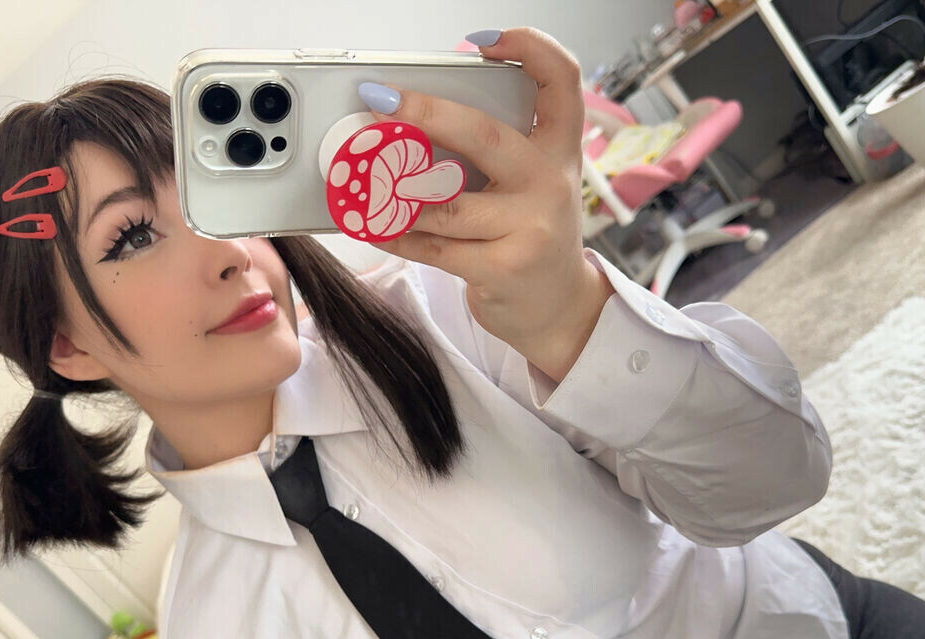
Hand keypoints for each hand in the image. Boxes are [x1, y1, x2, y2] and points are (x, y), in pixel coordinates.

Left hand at [359, 27, 610, 372]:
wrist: (558, 309)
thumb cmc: (530, 235)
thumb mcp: (530, 184)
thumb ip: (493, 150)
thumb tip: (413, 120)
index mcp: (559, 150)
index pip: (561, 81)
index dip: (531, 49)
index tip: (485, 43)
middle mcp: (550, 183)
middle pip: (486, 135)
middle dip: (426, 114)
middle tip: (382, 100)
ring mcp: (528, 228)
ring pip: (445, 203)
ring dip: (395, 191)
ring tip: (362, 177)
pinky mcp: (501, 268)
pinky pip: (433, 246)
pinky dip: (395, 233)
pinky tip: (372, 222)